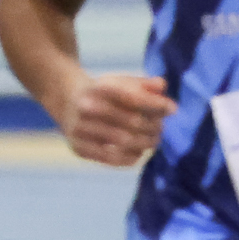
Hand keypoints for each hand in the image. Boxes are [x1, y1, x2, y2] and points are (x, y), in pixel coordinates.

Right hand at [59, 71, 173, 166]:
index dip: (156, 105)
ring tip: (154, 140)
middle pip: (131, 121)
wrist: (66, 101)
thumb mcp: (121, 81)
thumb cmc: (103, 92)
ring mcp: (81, 129)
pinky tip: (139, 152)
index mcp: (99, 88)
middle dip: (153, 126)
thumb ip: (143, 83)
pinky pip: (111, 158)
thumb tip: (163, 88)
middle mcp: (87, 107)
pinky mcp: (79, 148)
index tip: (172, 109)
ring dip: (145, 143)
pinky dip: (130, 157)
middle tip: (161, 129)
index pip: (134, 98)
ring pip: (124, 141)